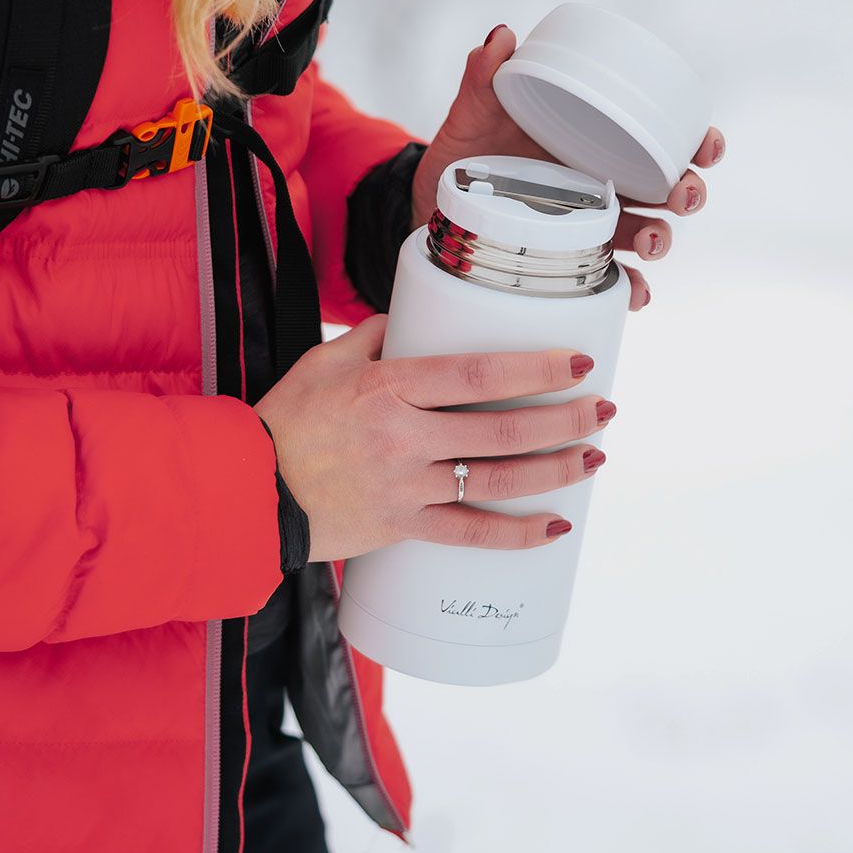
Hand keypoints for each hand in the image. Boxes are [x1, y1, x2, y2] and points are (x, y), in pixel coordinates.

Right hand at [254, 315, 614, 561]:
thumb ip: (377, 334)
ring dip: (555, 470)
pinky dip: (516, 534)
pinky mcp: (402, 528)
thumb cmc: (286, 418)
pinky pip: (469, 535)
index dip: (535, 369)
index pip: (478, 374)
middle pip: (502, 429)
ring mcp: (406, 487)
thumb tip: (417, 316)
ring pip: (496, 481)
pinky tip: (555, 526)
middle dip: (565, 419)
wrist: (246, 492)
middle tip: (606, 410)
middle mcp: (404, 437)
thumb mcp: (325, 359)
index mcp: (389, 386)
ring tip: (595, 458)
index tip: (578, 363)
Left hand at [412, 24, 725, 310]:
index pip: (661, 138)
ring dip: (661, 240)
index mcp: (595, 141)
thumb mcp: (472, 114)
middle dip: (688, 193)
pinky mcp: (570, 261)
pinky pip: (609, 279)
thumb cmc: (463, 150)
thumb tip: (503, 35)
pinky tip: (630, 293)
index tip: (707, 146)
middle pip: (667, 190)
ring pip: (646, 234)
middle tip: (682, 194)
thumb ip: (484, 78)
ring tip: (651, 243)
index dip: (697, 142)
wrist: (430, 201)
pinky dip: (628, 289)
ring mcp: (588, 225)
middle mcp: (603, 184)